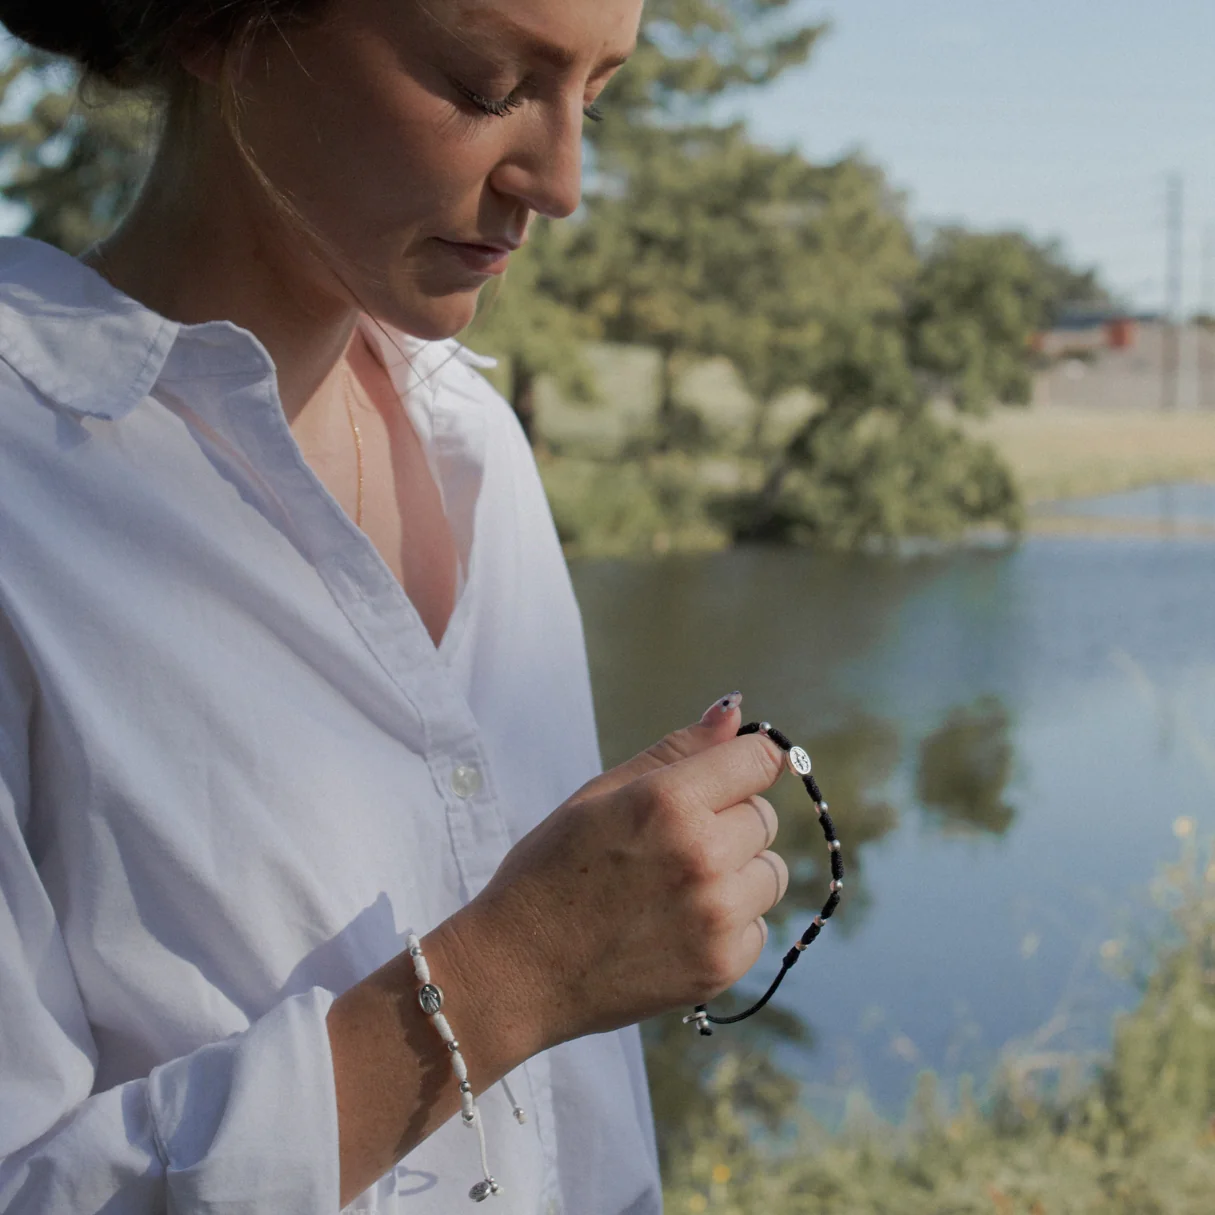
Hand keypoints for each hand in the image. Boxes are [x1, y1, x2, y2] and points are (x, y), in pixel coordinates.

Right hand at [443, 695, 788, 1057]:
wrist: (517, 973)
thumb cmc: (549, 872)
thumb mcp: (599, 795)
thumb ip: (675, 751)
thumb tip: (736, 711)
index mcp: (668, 801)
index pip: (759, 760)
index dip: (747, 764)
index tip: (732, 776)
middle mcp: (702, 855)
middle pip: (764, 817)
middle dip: (729, 822)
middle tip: (671, 845)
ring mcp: (716, 916)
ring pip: (771, 873)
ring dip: (737, 875)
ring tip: (676, 888)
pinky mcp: (722, 966)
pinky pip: (759, 928)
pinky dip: (728, 927)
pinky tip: (676, 928)